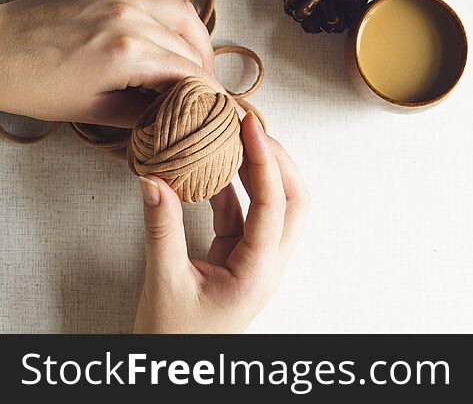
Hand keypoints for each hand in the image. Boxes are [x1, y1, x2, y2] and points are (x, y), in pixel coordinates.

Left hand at [0, 0, 213, 126]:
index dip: (211, 93)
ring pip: (183, 12)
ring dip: (199, 37)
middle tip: (209, 92)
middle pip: (190, 44)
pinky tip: (176, 32)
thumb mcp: (92, 111)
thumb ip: (142, 114)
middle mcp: (131, 17)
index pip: (189, 72)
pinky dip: (177, 14)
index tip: (221, 108)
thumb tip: (173, 116)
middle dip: (206, 70)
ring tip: (199, 60)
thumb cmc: (33, 85)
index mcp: (127, 53)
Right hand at [133, 112, 309, 332]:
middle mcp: (268, 264)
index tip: (250, 127)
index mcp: (259, 271)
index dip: (265, 162)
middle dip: (278, 160)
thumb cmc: (174, 337)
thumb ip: (161, 230)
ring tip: (237, 139)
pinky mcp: (241, 259)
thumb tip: (154, 181)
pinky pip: (245, 216)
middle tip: (251, 127)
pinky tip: (213, 170)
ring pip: (275, 206)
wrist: (177, 369)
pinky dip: (233, 191)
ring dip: (260, 172)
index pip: (274, 205)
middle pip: (294, 200)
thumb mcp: (164, 283)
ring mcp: (258, 260)